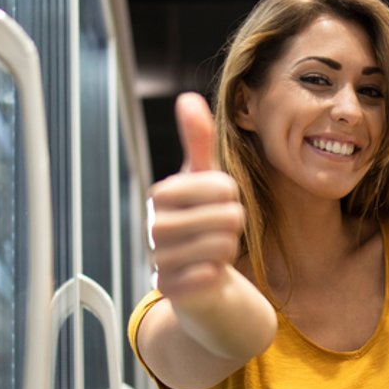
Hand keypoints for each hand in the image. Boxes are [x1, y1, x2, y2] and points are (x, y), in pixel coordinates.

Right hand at [149, 93, 245, 306]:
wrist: (201, 280)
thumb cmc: (202, 223)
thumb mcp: (204, 179)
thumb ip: (198, 140)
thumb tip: (188, 98)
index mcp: (162, 195)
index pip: (221, 185)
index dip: (231, 196)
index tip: (218, 204)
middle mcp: (155, 227)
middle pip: (227, 216)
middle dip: (234, 224)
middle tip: (219, 231)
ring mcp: (159, 260)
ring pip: (223, 245)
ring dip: (227, 249)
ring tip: (213, 251)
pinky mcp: (170, 290)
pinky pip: (211, 273)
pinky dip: (217, 273)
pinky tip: (207, 273)